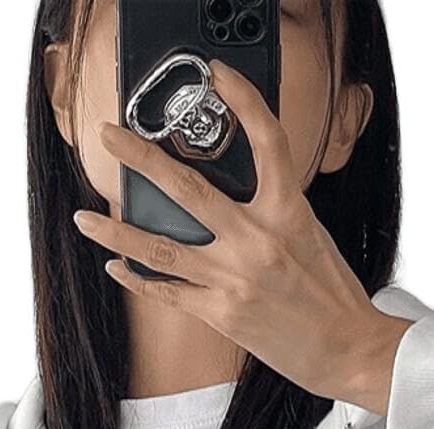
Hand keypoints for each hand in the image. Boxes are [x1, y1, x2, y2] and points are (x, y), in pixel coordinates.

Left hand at [72, 58, 411, 414]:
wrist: (348, 348)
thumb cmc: (331, 292)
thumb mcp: (310, 232)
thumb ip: (271, 208)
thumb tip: (227, 193)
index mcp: (288, 210)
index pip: (266, 139)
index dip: (243, 99)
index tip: (219, 76)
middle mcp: (257, 240)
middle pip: (185, 188)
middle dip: (139, 158)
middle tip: (109, 136)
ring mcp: (234, 278)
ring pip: (159, 247)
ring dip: (115, 230)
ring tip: (85, 218)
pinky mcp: (222, 314)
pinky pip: (168, 291)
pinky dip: (137, 279)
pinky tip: (117, 266)